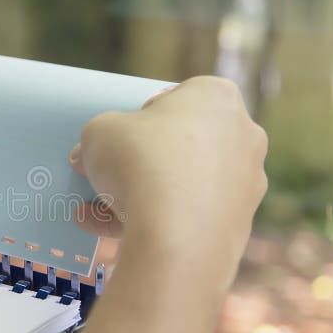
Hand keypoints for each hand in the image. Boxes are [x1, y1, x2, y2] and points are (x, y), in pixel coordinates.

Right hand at [70, 76, 266, 270]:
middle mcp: (242, 136)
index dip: (141, 117)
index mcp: (216, 97)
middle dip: (140, 162)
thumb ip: (96, 137)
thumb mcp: (99, 132)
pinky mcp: (236, 226)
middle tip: (105, 174)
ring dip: (137, 197)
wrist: (177, 236)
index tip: (120, 136)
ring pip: (181, 187)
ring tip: (92, 212)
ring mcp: (244, 184)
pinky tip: (106, 233)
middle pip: (180, 145)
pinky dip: (151, 224)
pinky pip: (186, 218)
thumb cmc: (141, 163)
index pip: (176, 99)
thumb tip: (87, 156)